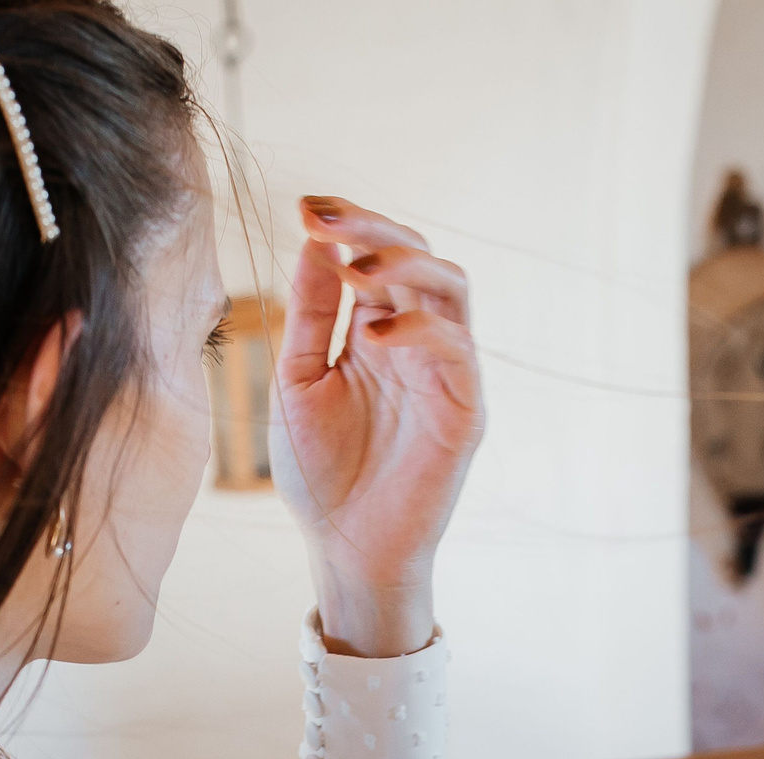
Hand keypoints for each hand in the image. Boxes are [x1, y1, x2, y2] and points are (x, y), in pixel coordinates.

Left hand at [271, 196, 484, 657]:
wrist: (344, 549)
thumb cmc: (320, 473)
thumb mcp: (298, 380)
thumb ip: (309, 315)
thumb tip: (313, 241)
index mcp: (377, 331)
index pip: (376, 258)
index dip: (349, 225)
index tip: (306, 206)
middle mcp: (417, 342)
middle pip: (417, 257)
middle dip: (373, 230)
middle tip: (326, 219)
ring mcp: (446, 372)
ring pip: (449, 287)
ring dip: (403, 265)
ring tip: (354, 268)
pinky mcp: (465, 409)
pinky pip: (457, 348)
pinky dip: (420, 329)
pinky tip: (374, 333)